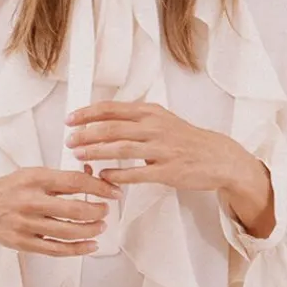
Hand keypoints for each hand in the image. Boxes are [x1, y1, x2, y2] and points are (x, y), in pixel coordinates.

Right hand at [0, 168, 121, 265]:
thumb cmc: (10, 189)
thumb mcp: (32, 174)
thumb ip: (59, 177)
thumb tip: (93, 175)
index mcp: (34, 178)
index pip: (74, 181)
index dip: (99, 187)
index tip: (114, 192)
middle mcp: (30, 201)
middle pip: (74, 209)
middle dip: (97, 210)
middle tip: (106, 210)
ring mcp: (26, 224)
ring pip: (68, 231)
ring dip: (90, 230)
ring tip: (100, 226)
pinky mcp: (24, 243)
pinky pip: (56, 249)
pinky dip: (77, 249)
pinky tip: (90, 245)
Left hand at [65, 101, 275, 239]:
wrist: (218, 157)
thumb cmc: (186, 140)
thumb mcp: (161, 120)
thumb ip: (135, 120)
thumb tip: (104, 121)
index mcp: (150, 113)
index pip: (112, 109)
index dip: (88, 114)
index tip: (70, 120)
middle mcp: (154, 127)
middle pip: (112, 127)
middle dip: (86, 134)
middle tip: (68, 140)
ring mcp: (162, 149)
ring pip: (121, 148)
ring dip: (96, 152)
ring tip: (78, 156)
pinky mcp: (168, 171)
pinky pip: (137, 173)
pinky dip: (118, 175)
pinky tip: (103, 177)